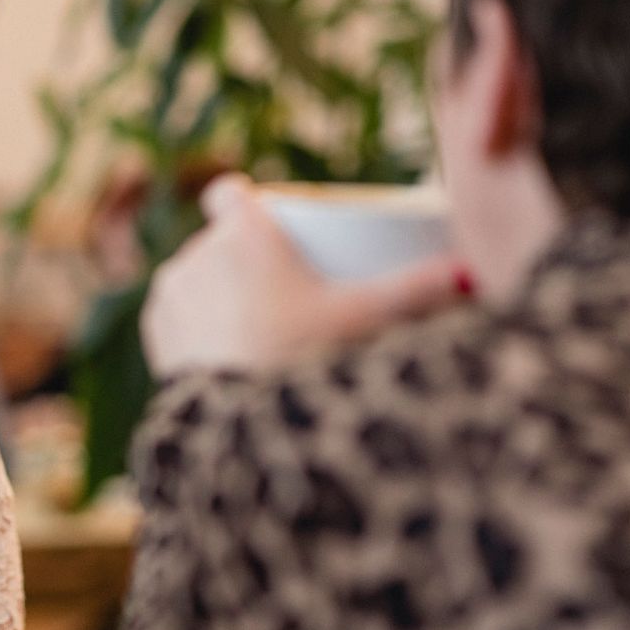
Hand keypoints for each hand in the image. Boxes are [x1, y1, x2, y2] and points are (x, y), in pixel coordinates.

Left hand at [141, 174, 467, 376]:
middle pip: (217, 240)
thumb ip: (421, 290)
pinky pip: (176, 315)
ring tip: (254, 318)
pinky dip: (196, 323)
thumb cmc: (303, 363)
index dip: (244, 200)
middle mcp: (193, 256)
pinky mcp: (156, 336)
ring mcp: (169, 296)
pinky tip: (217, 337)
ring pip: (193, 277)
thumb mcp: (367, 320)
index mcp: (239, 235)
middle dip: (242, 256)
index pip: (229, 194)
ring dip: (217, 290)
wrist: (239, 435)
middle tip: (281, 285)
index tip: (266, 217)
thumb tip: (473, 274)